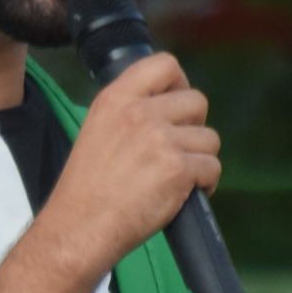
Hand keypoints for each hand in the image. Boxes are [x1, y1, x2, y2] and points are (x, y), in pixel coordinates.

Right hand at [44, 53, 221, 278]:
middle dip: (193, 127)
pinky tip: (182, 195)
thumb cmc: (86, 191)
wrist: (79, 228)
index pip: (165, 64)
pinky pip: (212, 167)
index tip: (175, 107)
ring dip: (200, 159)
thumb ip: (130, 113)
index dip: (179, 84)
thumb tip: (169, 109)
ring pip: (209, 138)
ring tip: (176, 179)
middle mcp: (139, 113)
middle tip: (176, 151)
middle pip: (197, 101)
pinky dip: (204, 184)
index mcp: (115, 99)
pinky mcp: (178, 168)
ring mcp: (160, 139)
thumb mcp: (97, 131)